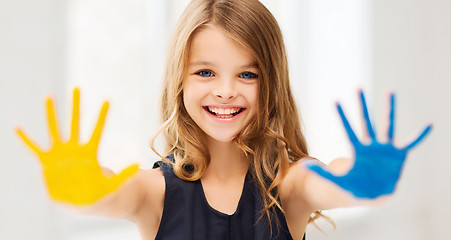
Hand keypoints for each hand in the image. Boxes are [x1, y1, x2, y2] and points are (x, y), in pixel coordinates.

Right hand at [16, 88, 138, 204]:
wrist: (81, 203)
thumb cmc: (98, 193)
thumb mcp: (113, 186)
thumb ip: (123, 175)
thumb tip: (137, 164)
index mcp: (90, 153)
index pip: (97, 130)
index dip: (102, 116)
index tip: (107, 100)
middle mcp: (74, 149)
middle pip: (76, 123)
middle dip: (76, 106)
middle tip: (77, 88)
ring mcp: (60, 154)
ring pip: (55, 129)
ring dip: (52, 114)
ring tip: (49, 96)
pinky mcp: (47, 162)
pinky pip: (34, 148)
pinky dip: (26, 139)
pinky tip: (17, 127)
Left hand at [305, 90, 431, 198]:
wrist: (373, 195)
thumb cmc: (354, 187)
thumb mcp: (337, 181)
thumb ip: (322, 173)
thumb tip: (303, 165)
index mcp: (357, 150)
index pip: (348, 130)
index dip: (341, 116)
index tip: (334, 100)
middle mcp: (371, 145)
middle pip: (366, 122)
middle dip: (362, 105)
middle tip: (357, 87)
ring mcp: (386, 148)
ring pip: (387, 125)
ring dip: (389, 109)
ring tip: (390, 90)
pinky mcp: (399, 154)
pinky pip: (412, 142)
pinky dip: (420, 135)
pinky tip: (430, 123)